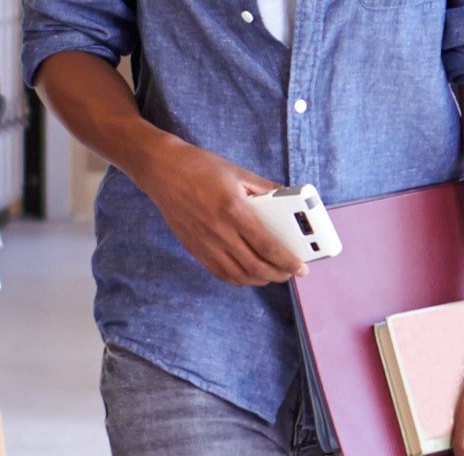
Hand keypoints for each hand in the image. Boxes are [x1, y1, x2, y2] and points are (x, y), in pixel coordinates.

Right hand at [130, 142, 302, 286]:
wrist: (162, 171)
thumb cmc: (199, 167)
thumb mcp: (238, 172)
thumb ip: (266, 188)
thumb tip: (289, 200)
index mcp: (233, 209)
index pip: (267, 245)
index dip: (287, 261)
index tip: (301, 266)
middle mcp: (219, 231)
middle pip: (255, 266)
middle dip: (279, 274)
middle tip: (291, 272)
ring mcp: (205, 243)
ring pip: (238, 275)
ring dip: (260, 279)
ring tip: (273, 274)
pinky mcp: (194, 249)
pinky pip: (220, 273)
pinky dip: (239, 279)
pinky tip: (249, 274)